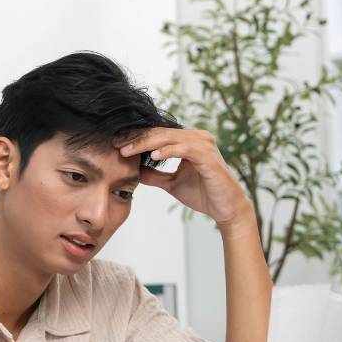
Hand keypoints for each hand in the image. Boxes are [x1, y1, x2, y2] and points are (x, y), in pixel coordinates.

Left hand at [117, 129, 249, 227]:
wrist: (226, 209)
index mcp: (188, 141)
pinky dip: (168, 150)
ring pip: (169, 137)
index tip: (116, 144)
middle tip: (117, 144)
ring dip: (146, 143)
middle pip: (161, 133)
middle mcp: (197, 138)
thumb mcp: (171, 183)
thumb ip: (154, 174)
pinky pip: (185, 148)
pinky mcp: (208, 156)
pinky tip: (152, 155)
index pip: (158, 135)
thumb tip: (134, 170)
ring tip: (127, 150)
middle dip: (136, 139)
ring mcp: (204, 145)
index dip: (136, 138)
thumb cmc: (203, 194)